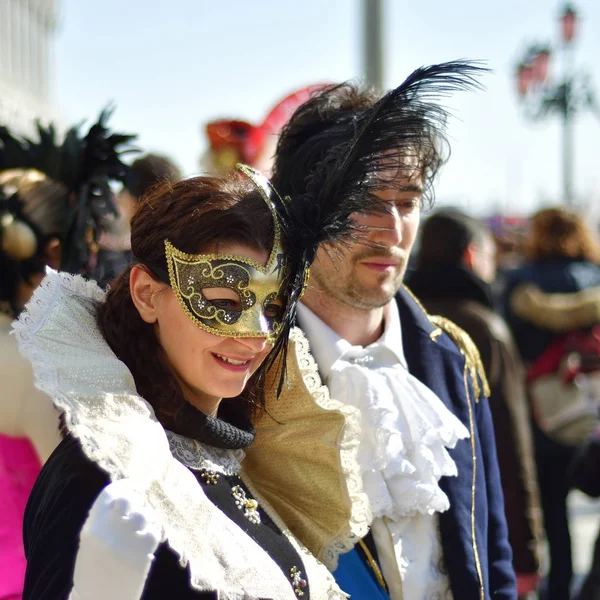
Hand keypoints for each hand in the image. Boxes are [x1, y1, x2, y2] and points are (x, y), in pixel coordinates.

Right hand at [69, 478, 160, 599]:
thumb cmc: (92, 571)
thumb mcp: (89, 542)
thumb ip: (102, 519)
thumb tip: (121, 497)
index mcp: (92, 528)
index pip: (110, 494)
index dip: (124, 486)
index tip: (132, 485)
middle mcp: (109, 530)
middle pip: (129, 500)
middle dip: (138, 498)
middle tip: (141, 501)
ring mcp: (127, 540)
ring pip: (144, 514)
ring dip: (147, 517)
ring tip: (143, 525)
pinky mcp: (142, 551)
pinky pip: (154, 530)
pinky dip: (154, 531)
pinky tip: (150, 537)